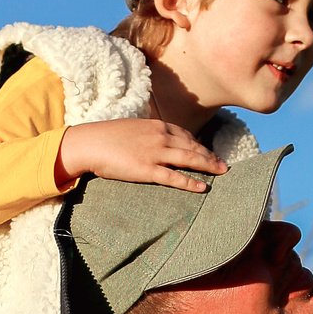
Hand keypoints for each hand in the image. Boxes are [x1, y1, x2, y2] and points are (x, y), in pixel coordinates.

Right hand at [56, 118, 228, 192]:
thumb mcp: (131, 128)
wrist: (89, 143)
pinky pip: (174, 177)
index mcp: (156, 126)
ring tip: (221, 172)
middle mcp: (160, 137)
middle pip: (192, 146)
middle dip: (209, 155)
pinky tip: (203, 187)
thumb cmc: (106, 136)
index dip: (198, 144)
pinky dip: (190, 182)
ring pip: (189, 159)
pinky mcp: (147, 170)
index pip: (185, 134)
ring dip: (208, 165)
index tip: (207, 151)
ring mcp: (155, 153)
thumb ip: (146, 134)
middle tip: (223, 164)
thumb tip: (151, 141)